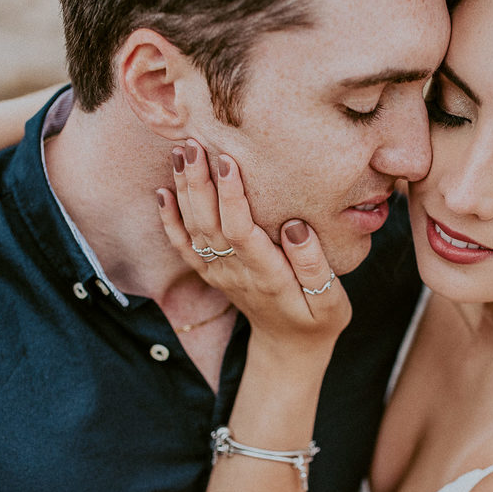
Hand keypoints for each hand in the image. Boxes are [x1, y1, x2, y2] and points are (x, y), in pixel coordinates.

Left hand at [156, 139, 350, 353]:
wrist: (289, 347)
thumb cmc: (317, 319)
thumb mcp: (330, 300)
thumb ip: (313, 266)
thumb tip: (294, 227)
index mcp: (268, 276)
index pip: (241, 231)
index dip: (232, 196)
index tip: (228, 161)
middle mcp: (236, 273)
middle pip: (210, 224)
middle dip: (199, 183)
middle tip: (193, 144)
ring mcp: (220, 273)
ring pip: (194, 229)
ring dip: (184, 191)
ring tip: (180, 153)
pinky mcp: (212, 273)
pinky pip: (184, 246)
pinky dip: (170, 220)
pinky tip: (163, 192)